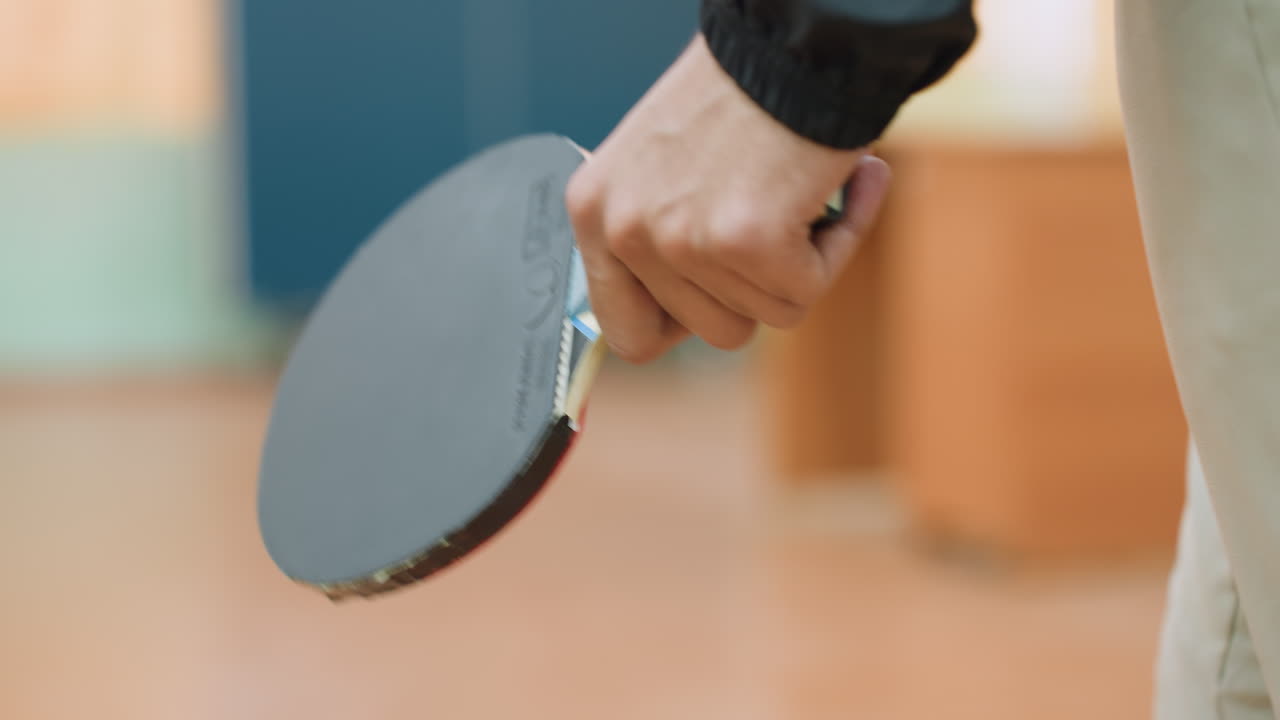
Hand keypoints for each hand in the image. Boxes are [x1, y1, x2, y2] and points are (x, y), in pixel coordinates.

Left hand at [565, 34, 891, 362]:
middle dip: (756, 286)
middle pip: (710, 331)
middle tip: (773, 220)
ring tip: (800, 192)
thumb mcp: (660, 170)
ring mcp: (680, 239)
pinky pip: (806, 292)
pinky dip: (836, 245)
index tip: (717, 293)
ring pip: (765, 314)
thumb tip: (677, 313)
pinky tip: (839, 187)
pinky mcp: (743, 242)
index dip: (681, 325)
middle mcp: (624, 229)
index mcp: (593, 211)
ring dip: (799, 262)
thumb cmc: (742, 96)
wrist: (799, 39)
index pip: (625, 332)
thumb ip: (655, 240)